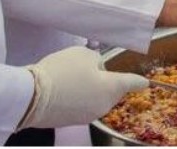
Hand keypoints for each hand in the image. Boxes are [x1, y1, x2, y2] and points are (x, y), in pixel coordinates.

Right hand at [20, 47, 146, 129]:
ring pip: (95, 98)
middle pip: (111, 90)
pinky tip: (61, 89)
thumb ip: (95, 60)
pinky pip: (80, 106)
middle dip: (104, 81)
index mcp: (112, 88)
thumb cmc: (62, 71)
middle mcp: (104, 106)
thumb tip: (95, 69)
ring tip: (69, 78)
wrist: (32, 97)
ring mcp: (87, 116)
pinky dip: (76, 98)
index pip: (131, 82)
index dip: (138, 80)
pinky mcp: (71, 122)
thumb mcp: (83, 54)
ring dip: (89, 90)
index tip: (145, 82)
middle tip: (86, 69)